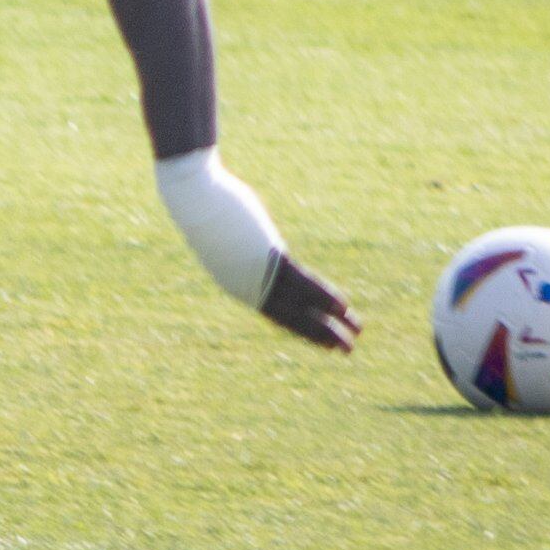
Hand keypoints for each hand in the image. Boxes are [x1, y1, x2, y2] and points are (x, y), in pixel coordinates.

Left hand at [154, 147, 357, 351]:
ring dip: (330, 324)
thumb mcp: (226, 235)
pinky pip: (302, 284)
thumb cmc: (206, 210)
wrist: (195, 199)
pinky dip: (323, 297)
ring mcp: (259, 275)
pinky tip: (343, 307)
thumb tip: (246, 241)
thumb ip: (241, 246)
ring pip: (300, 307)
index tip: (323, 340)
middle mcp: (248, 288)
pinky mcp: (269, 259)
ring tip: (354, 336)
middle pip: (291, 319)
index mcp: (238, 285)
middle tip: (346, 350)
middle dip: (321, 336)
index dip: (302, 328)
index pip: (277, 315)